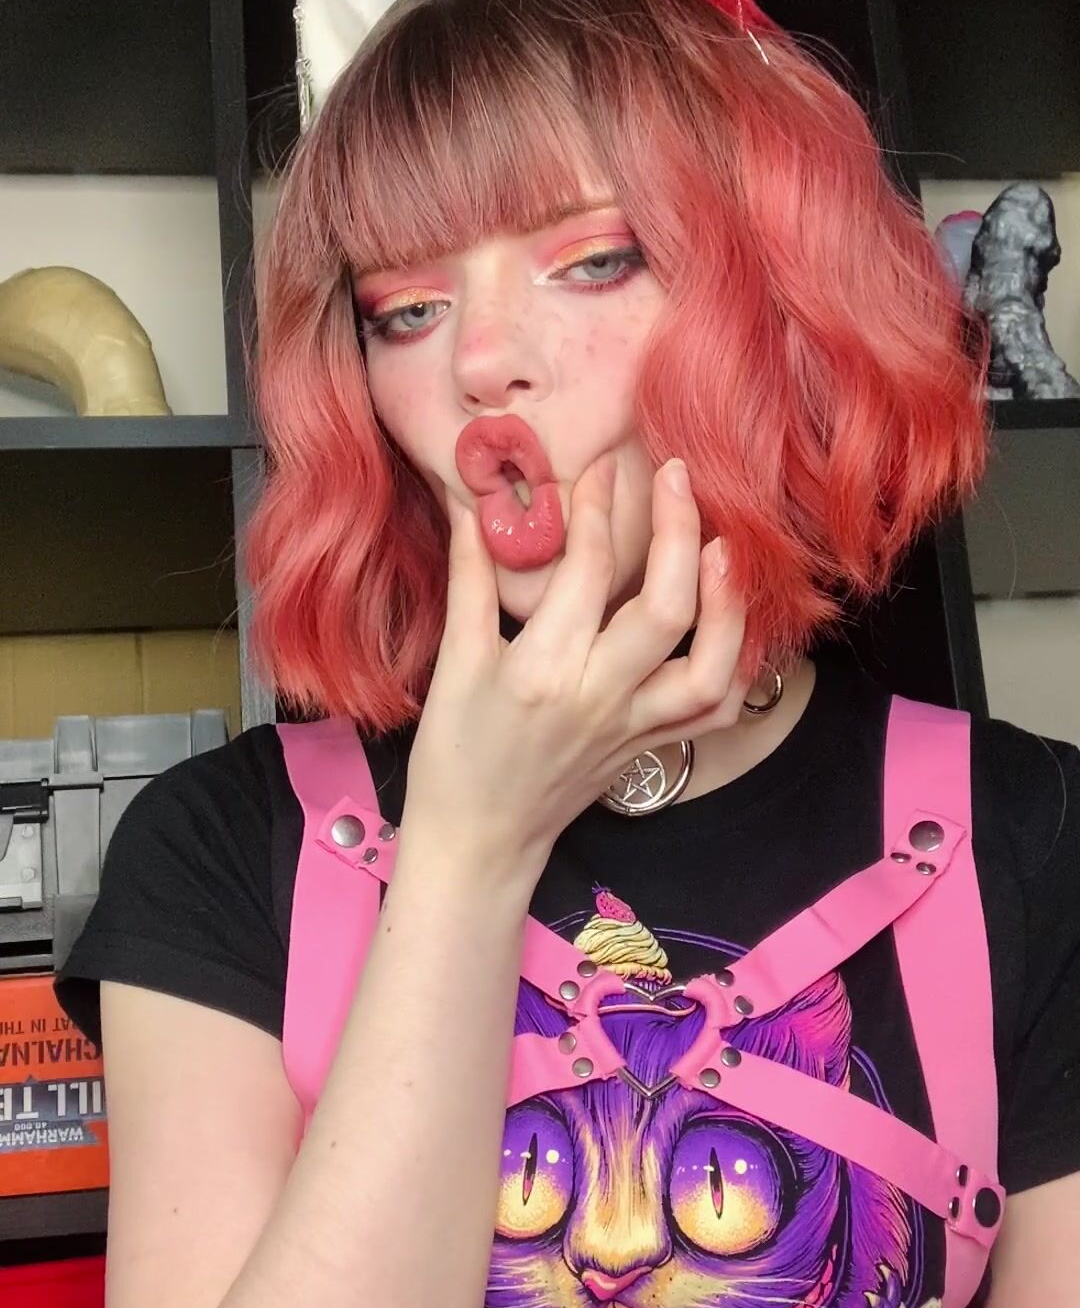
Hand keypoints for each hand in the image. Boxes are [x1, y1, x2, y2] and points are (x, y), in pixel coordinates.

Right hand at [402, 455, 750, 880]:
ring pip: (710, 668)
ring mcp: (635, 726)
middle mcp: (600, 698)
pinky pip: (714, 709)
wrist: (479, 840)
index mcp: (543, 672)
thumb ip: (470, 580)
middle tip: (676, 477)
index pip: (586, 573)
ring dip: (727, 604)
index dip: (597, 510)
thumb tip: (472, 503)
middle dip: (678, 532)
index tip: (600, 468)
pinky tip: (731, 616)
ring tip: (722, 546)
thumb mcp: (454, 664)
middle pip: (665, 610)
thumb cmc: (455, 754)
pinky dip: (736, 663)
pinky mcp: (653, 745)